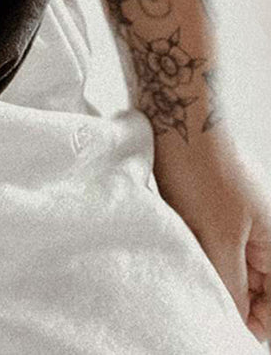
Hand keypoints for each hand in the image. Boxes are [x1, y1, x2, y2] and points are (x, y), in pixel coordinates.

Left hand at [153, 127, 270, 345]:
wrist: (176, 116)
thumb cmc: (201, 169)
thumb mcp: (218, 239)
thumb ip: (232, 286)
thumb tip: (237, 321)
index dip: (252, 321)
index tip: (222, 322)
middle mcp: (264, 230)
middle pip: (255, 286)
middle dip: (230, 295)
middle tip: (198, 291)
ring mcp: (239, 215)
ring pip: (230, 265)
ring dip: (211, 272)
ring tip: (188, 264)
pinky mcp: (214, 204)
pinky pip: (212, 241)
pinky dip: (198, 249)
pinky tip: (179, 244)